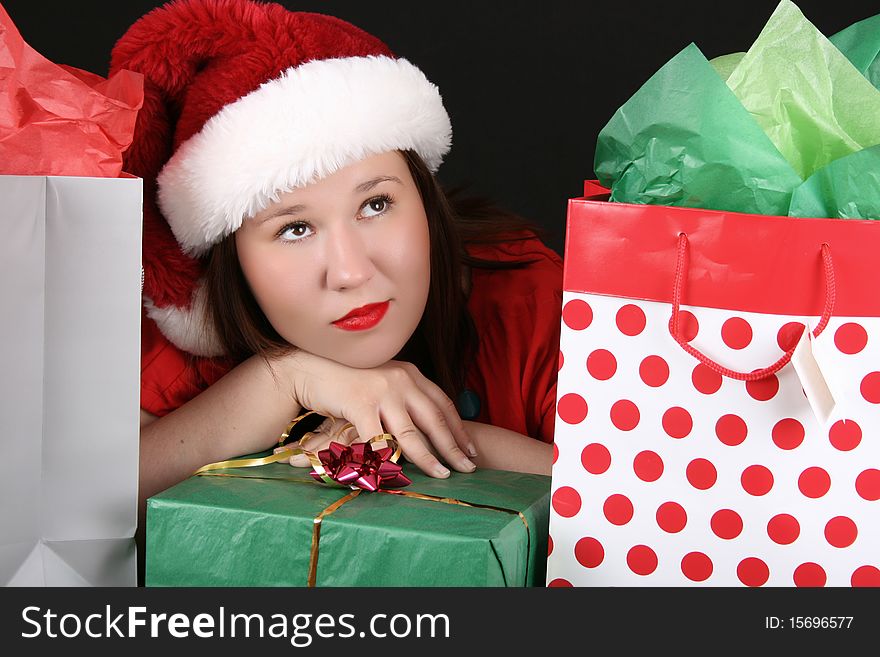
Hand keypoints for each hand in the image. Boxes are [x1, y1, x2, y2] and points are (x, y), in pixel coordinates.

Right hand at [277, 351, 476, 477]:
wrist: (312, 367)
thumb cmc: (348, 379)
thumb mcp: (383, 381)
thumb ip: (403, 396)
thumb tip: (424, 423)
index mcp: (410, 374)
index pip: (443, 403)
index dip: (458, 427)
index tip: (470, 449)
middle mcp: (401, 380)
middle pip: (434, 419)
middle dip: (453, 446)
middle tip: (468, 467)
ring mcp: (381, 392)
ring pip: (410, 433)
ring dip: (428, 457)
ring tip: (442, 474)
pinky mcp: (359, 405)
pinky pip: (377, 439)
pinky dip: (387, 459)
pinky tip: (397, 474)